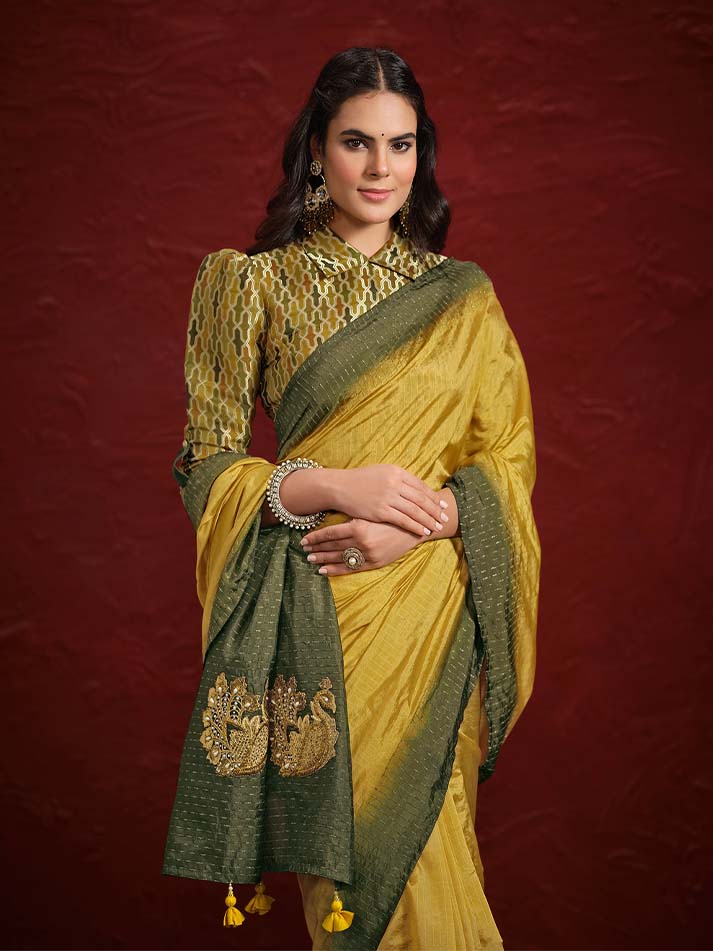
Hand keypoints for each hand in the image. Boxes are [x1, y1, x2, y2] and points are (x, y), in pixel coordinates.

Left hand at [300, 517, 425, 575]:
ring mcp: (367, 554)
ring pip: (339, 558)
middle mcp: (361, 542)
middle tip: (303, 550)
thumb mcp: (371, 512)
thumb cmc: (392, 516)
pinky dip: (336, 570)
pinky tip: (324, 571)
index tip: (304, 540)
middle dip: (316, 548)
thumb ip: (353, 518)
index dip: (315, 537)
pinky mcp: (374, 563)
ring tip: (310, 559)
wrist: (415, 527)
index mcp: (359, 526)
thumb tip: (332, 521)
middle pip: (332, 547)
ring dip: (322, 559)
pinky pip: (351, 568)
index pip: (330, 534)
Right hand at [333, 464, 448, 538]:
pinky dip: (415, 526)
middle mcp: (394, 483)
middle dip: (435, 510)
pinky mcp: (380, 511)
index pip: (420, 486)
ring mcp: (387, 497)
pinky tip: (422, 532)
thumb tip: (415, 488)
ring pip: (414, 511)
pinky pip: (403, 520)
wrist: (339, 487)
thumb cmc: (360, 480)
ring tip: (436, 527)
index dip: (433, 497)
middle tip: (445, 518)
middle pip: (421, 499)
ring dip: (428, 520)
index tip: (442, 504)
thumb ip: (398, 479)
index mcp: (396, 472)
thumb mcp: (381, 472)